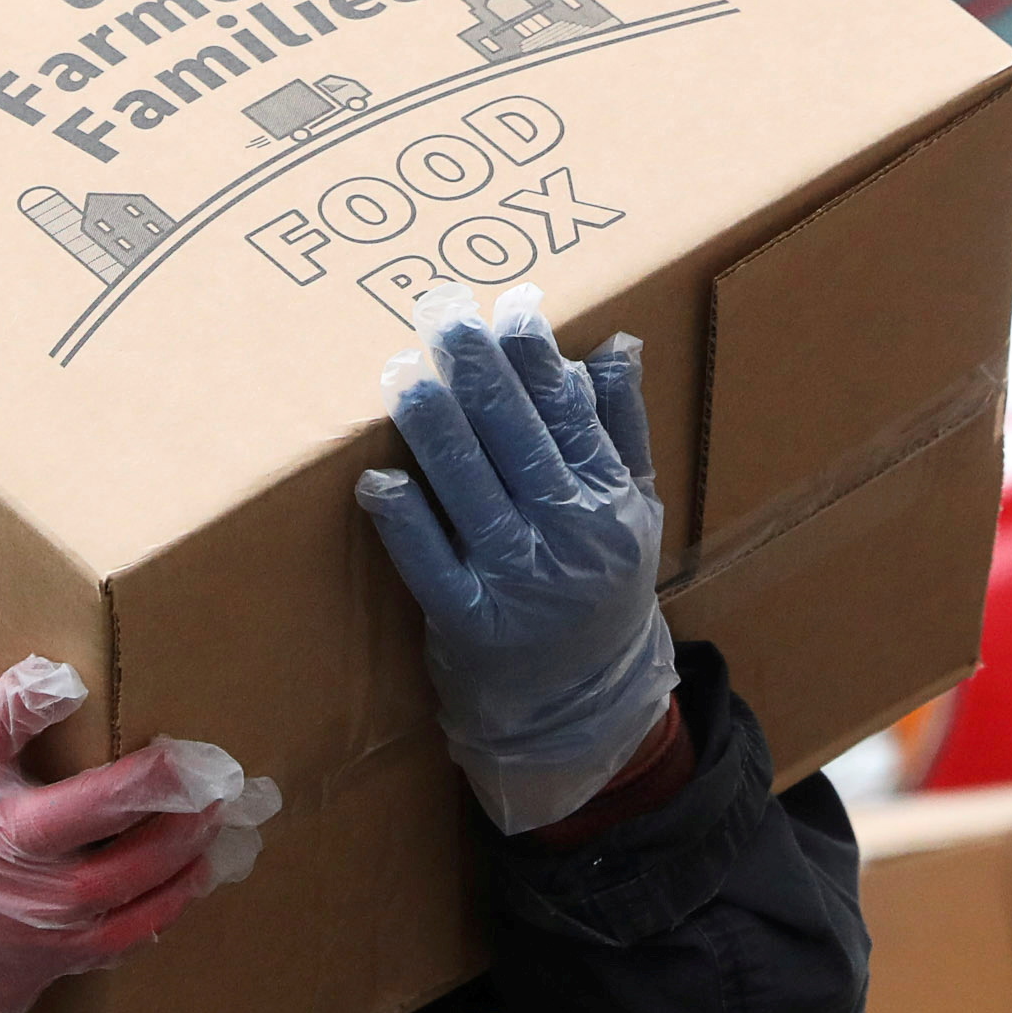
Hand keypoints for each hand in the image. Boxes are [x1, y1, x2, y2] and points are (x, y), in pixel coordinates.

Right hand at [0, 572, 278, 1012]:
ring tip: (220, 796)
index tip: (67, 677)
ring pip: (122, 876)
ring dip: (178, 839)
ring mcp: (35, 909)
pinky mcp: (64, 948)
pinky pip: (132, 928)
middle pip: (80, 814)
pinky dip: (175, 898)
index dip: (25, 704)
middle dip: (145, 785)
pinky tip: (208, 861)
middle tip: (200, 755)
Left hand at [355, 282, 676, 833]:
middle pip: (516, 437)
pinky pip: (431, 565)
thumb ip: (622, 425)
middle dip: (476, 369)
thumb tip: (616, 342)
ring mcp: (518, 581)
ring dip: (434, 427)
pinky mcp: (470, 624)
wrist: (587, 707)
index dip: (535, 355)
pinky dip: (405, 522)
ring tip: (401, 372)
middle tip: (438, 312)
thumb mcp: (634, 507)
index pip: (567, 412)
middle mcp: (568, 534)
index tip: (506, 305)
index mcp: (608, 498)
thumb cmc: (603, 588)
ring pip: (471, 489)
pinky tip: (377, 480)